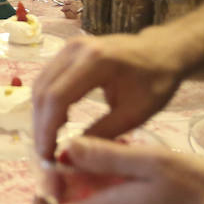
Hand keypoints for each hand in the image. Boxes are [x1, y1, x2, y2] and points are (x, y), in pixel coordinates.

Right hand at [32, 28, 186, 159]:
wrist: (163, 50)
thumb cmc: (156, 81)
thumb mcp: (135, 114)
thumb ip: (102, 133)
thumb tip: (70, 154)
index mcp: (97, 62)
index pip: (57, 97)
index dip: (47, 129)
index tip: (48, 156)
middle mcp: (76, 49)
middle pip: (43, 91)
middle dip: (40, 126)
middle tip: (45, 154)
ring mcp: (69, 47)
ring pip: (40, 85)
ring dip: (40, 116)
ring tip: (48, 142)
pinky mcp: (67, 51)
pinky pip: (47, 79)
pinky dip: (46, 104)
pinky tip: (53, 123)